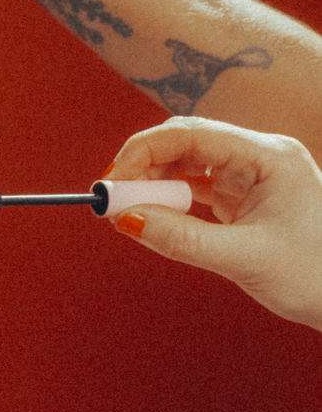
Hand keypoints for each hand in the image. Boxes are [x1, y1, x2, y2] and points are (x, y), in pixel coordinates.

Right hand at [106, 115, 321, 328]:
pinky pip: (201, 191)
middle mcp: (261, 157)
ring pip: (190, 167)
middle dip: (145, 167)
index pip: (192, 134)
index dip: (143, 152)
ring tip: (129, 212)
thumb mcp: (243, 259)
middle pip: (187, 144)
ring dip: (157, 186)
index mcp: (269, 156)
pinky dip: (174, 202)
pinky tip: (155, 217)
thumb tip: (125, 220)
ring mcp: (255, 178)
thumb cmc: (316, 277)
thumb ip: (181, 238)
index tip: (110, 181)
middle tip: (111, 199)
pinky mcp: (249, 201)